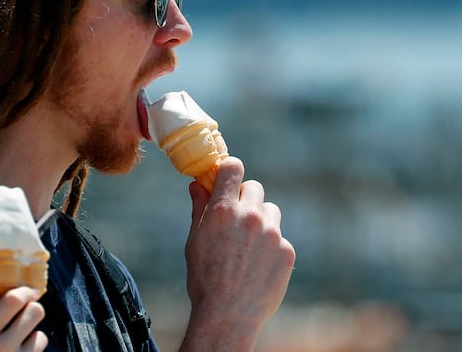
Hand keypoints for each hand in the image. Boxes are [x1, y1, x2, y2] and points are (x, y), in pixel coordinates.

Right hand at [179, 157, 295, 351]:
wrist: (227, 314)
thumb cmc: (204, 277)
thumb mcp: (195, 239)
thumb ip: (199, 208)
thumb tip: (197, 184)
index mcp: (223, 210)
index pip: (233, 168)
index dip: (229, 170)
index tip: (226, 178)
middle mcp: (250, 216)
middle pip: (254, 188)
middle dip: (245, 198)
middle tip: (235, 217)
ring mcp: (272, 234)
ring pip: (270, 211)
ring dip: (260, 220)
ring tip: (247, 245)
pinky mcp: (286, 252)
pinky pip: (280, 237)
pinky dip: (270, 246)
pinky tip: (257, 265)